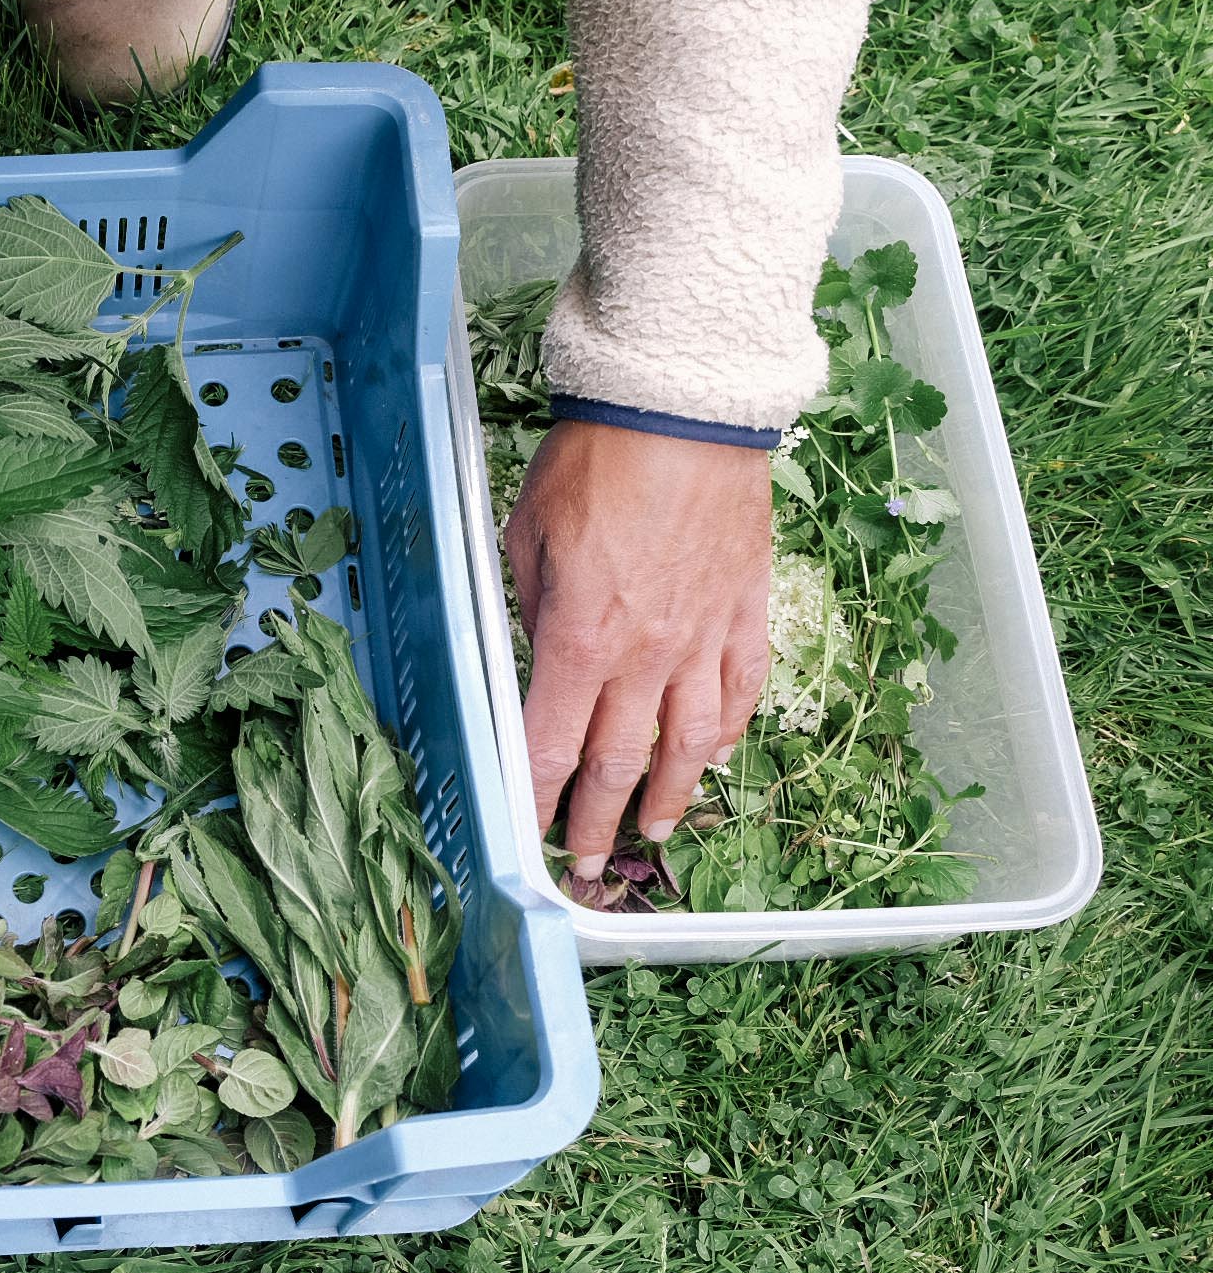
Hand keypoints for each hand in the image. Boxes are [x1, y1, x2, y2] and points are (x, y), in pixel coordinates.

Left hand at [502, 420, 771, 879]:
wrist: (681, 410)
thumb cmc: (593, 463)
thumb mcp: (525, 537)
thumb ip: (529, 607)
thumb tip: (536, 651)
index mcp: (579, 642)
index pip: (552, 746)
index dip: (540, 799)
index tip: (533, 834)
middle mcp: (645, 656)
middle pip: (620, 762)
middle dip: (601, 821)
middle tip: (592, 862)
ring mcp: (703, 638)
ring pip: (691, 743)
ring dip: (671, 795)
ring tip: (658, 831)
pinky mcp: (746, 610)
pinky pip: (741, 689)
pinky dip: (730, 732)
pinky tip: (718, 756)